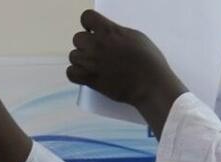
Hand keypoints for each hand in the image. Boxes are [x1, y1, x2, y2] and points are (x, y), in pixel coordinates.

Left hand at [67, 10, 185, 133]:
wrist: (150, 84)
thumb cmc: (149, 60)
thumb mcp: (136, 37)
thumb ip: (117, 33)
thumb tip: (109, 34)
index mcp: (109, 31)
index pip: (87, 17)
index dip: (89, 24)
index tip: (94, 31)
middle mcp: (97, 44)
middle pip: (77, 38)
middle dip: (86, 44)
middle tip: (97, 52)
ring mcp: (91, 62)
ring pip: (73, 55)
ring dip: (81, 60)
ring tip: (93, 65)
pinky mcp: (89, 79)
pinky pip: (70, 73)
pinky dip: (76, 74)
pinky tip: (85, 74)